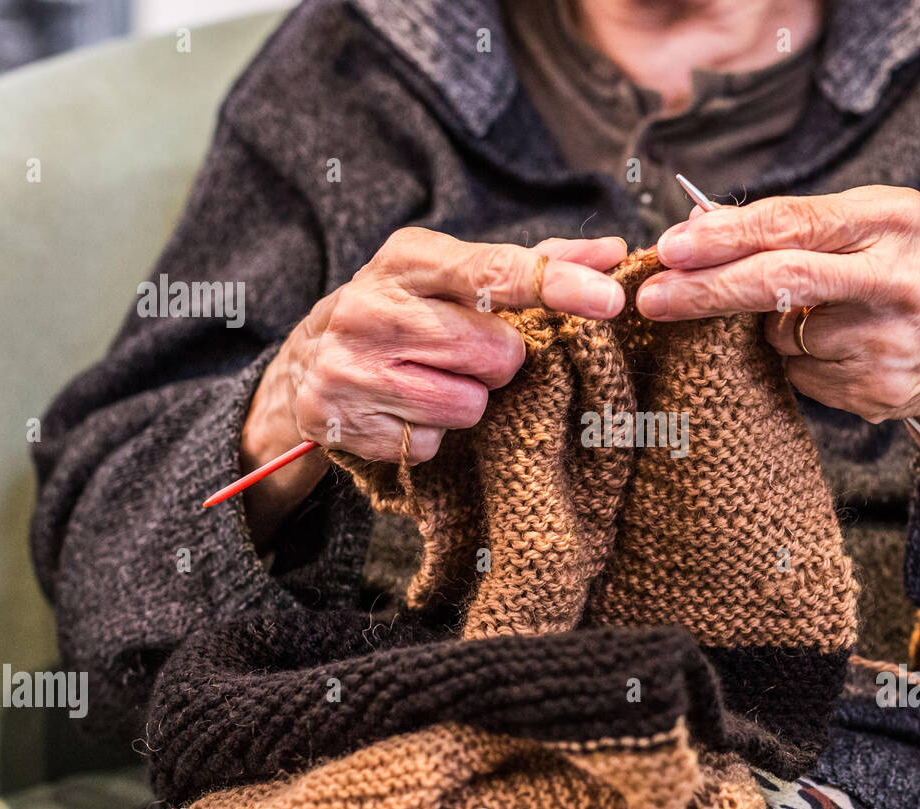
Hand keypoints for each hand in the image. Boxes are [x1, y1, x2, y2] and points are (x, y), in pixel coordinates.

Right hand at [240, 229, 628, 548]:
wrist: (306, 360)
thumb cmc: (407, 311)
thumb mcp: (454, 275)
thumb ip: (536, 264)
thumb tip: (613, 254)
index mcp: (407, 260)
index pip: (495, 272)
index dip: (558, 286)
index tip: (609, 298)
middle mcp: (369, 308)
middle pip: (495, 353)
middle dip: (499, 362)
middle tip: (466, 353)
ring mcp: (349, 368)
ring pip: (469, 406)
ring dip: (468, 400)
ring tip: (433, 379)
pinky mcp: (340, 422)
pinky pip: (430, 443)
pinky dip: (430, 433)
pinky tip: (404, 408)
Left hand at [636, 186, 919, 532]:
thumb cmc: (897, 277)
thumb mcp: (865, 231)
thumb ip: (791, 227)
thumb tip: (692, 230)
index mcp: (894, 219)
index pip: (792, 222)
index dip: (724, 236)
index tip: (669, 248)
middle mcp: (899, 275)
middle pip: (781, 278)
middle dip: (706, 290)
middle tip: (652, 297)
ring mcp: (892, 339)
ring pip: (781, 335)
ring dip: (769, 331)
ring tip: (814, 320)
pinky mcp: (880, 389)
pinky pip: (800, 374)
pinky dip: (796, 363)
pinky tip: (836, 353)